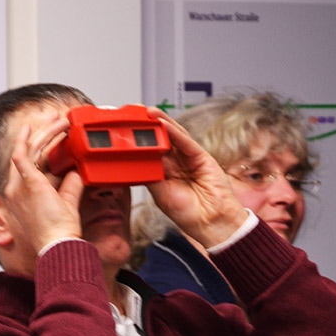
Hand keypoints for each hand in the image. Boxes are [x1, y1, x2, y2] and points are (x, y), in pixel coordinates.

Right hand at [2, 118, 85, 253]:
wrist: (57, 245)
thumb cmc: (59, 232)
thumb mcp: (66, 203)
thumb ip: (70, 185)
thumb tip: (78, 170)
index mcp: (25, 194)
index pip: (30, 164)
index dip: (41, 146)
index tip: (53, 135)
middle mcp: (17, 189)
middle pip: (28, 153)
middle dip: (42, 133)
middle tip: (55, 119)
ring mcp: (19, 186)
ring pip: (28, 149)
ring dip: (43, 132)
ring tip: (59, 120)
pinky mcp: (27, 184)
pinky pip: (22, 155)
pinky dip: (26, 139)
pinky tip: (34, 127)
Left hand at [144, 107, 247, 247]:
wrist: (210, 222)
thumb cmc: (188, 214)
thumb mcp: (160, 194)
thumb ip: (149, 175)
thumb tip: (133, 161)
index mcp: (165, 174)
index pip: (150, 152)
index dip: (139, 141)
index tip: (125, 131)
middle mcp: (176, 164)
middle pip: (161, 140)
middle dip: (149, 128)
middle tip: (134, 114)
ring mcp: (189, 159)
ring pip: (174, 136)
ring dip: (161, 123)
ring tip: (148, 113)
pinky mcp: (201, 157)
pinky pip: (186, 142)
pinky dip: (175, 132)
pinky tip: (164, 124)